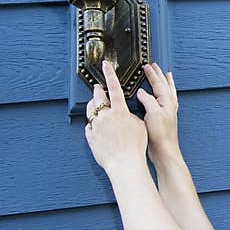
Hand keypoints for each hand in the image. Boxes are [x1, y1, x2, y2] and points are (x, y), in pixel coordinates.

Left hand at [84, 60, 148, 175]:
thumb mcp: (140, 126)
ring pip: (91, 110)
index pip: (114, 87)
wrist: (125, 164)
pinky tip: (98, 128)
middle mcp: (106, 116)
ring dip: (93, 105)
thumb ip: (130, 116)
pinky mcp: (90, 137)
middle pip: (98, 97)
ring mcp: (96, 126)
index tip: (106, 64)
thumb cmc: (136, 147)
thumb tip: (124, 114)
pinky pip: (89, 126)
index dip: (110, 74)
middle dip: (98, 90)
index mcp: (120, 111)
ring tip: (97, 106)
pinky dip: (93, 125)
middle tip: (99, 88)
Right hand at [136, 62, 179, 161]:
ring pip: (168, 93)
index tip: (146, 66)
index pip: (159, 84)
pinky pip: (165, 101)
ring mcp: (168, 113)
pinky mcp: (163, 119)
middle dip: (160, 75)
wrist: (165, 152)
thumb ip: (148, 100)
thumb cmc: (160, 135)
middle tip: (155, 66)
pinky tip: (158, 97)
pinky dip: (163, 95)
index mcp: (167, 103)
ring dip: (165, 83)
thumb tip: (142, 92)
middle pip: (165, 86)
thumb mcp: (153, 114)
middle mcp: (169, 106)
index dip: (152, 75)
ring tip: (165, 76)